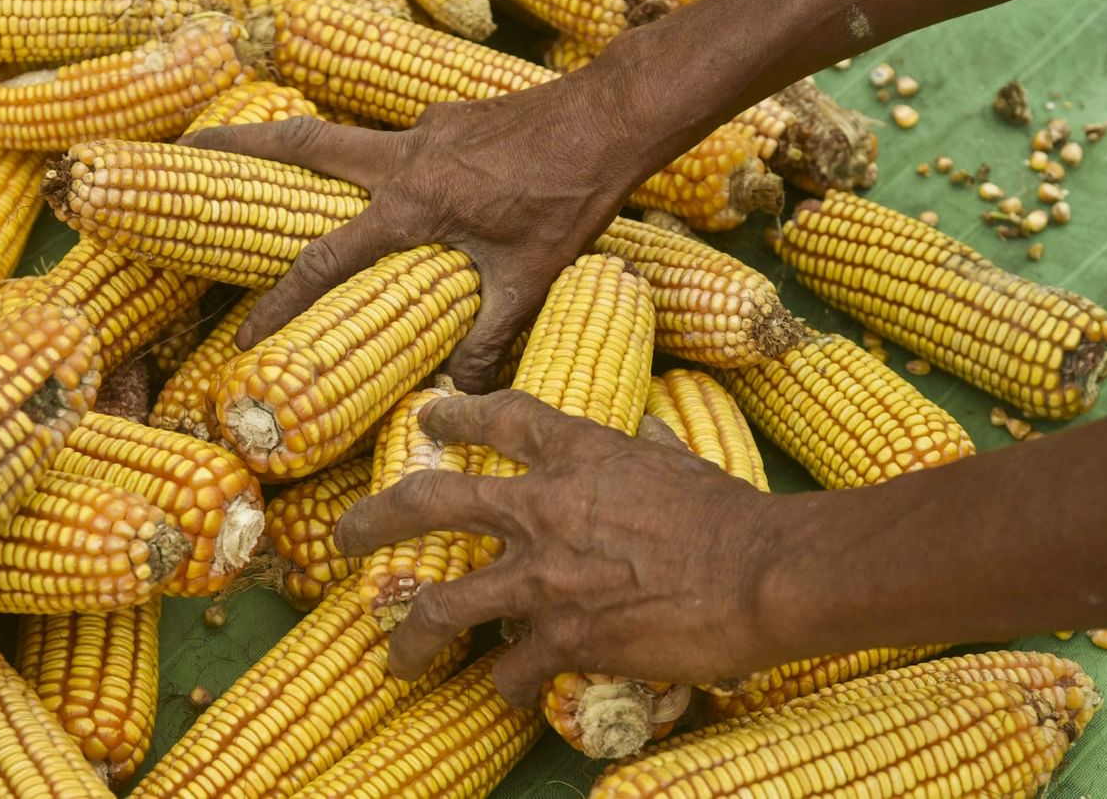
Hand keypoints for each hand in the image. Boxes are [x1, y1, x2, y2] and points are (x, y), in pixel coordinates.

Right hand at [179, 76, 643, 392]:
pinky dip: (375, 160)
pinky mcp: (448, 120)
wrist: (609, 121)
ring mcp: (423, 130)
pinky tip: (399, 184)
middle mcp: (402, 158)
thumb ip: (488, 337)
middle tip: (186, 149)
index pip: (323, 262)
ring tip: (264, 156)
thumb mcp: (528, 278)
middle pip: (300, 145)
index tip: (243, 336)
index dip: (279, 304)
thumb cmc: (568, 198)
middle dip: (238, 147)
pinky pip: (395, 141)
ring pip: (343, 135)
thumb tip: (458, 394)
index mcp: (410, 205)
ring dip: (299, 144)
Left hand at [334, 389, 780, 706]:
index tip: (428, 417)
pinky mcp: (563, 638)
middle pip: (432, 502)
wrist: (760, 573)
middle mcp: (541, 509)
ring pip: (444, 606)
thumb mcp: (679, 462)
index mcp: (575, 453)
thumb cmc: (730, 514)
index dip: (457, 414)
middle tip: (345, 533)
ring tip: (394, 658)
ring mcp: (543, 577)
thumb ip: (645, 448)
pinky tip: (507, 693)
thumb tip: (643, 433)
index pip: (500, 417)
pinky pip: (511, 671)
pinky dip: (507, 685)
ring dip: (411, 636)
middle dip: (378, 518)